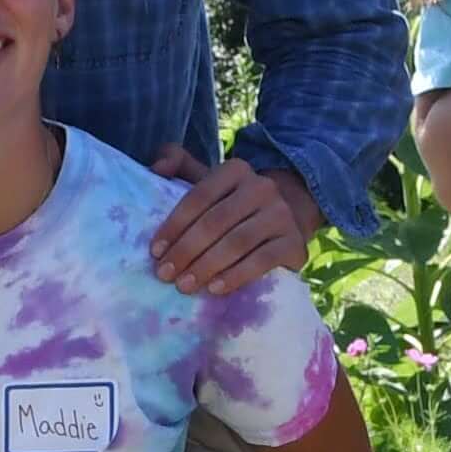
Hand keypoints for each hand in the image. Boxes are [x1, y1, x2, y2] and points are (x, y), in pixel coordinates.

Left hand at [143, 149, 317, 296]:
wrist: (285, 222)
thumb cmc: (232, 205)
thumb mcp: (207, 181)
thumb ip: (178, 164)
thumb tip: (157, 168)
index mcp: (236, 170)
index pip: (199, 196)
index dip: (174, 225)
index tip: (155, 251)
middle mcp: (262, 187)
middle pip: (216, 222)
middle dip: (186, 250)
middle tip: (165, 275)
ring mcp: (281, 215)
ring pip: (237, 242)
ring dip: (206, 266)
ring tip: (184, 285)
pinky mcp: (295, 243)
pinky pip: (262, 261)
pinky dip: (236, 276)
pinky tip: (215, 288)